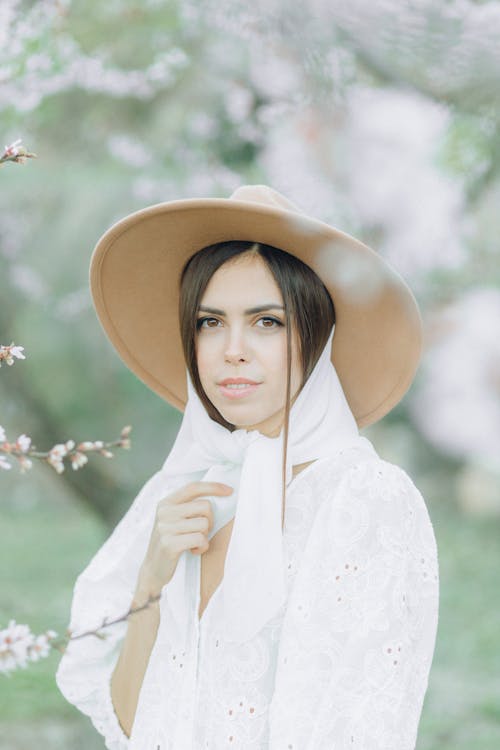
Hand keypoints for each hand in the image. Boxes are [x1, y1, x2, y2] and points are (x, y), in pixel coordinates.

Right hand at [136, 481, 233, 599]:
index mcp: (166, 502)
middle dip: (210, 521)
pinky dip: (202, 547)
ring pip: (204, 524)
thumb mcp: (173, 519)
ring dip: (205, 536)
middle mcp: (164, 512)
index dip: (213, 487)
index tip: (229, 491)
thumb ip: (188, 506)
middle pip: (205, 506)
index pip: (193, 487)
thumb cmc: (171, 541)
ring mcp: (165, 528)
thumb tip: (219, 493)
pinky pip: (200, 539)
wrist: (152, 569)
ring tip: (194, 543)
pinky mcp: (169, 544)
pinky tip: (193, 551)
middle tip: (201, 532)